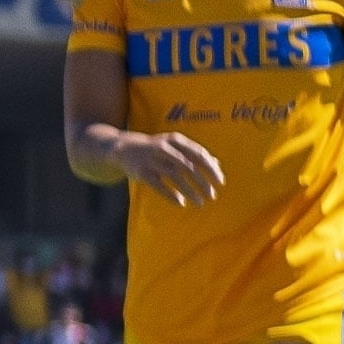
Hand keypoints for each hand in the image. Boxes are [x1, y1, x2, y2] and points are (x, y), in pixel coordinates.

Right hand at [107, 132, 224, 207]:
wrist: (123, 147)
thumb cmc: (156, 148)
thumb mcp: (174, 145)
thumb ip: (194, 153)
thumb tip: (217, 164)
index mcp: (175, 140)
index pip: (198, 154)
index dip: (211, 169)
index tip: (220, 183)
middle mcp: (163, 148)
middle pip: (188, 167)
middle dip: (202, 182)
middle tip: (212, 196)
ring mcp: (151, 160)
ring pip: (175, 177)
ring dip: (190, 191)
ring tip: (200, 203)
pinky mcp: (141, 172)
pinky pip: (159, 185)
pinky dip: (171, 195)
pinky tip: (181, 203)